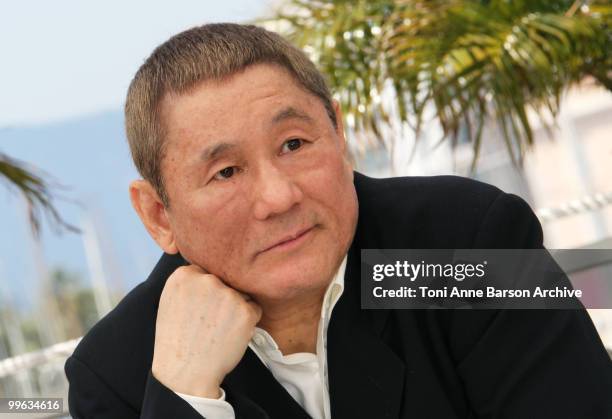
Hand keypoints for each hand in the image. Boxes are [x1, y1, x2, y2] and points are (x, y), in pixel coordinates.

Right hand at [151, 264, 261, 397]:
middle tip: (208, 321)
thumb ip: (190, 280)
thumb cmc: (179, 339)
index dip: (206, 292)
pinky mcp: (245, 311)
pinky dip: (248, 321)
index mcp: (184, 275)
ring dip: (236, 308)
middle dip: (223, 297)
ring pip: (241, 294)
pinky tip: (230, 334)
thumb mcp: (171, 300)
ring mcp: (227, 294)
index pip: (207, 271)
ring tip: (217, 329)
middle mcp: (206, 280)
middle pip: (226, 280)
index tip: (198, 308)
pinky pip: (254, 308)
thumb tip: (214, 263)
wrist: (186, 372)